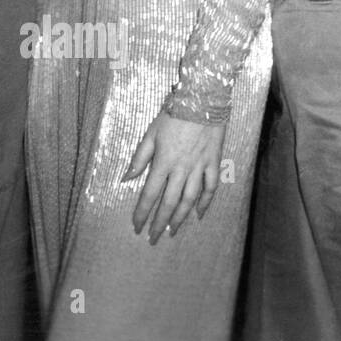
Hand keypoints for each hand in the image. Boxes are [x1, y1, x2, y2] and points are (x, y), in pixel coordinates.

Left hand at [124, 111, 226, 242]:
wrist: (201, 102)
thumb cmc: (172, 115)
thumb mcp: (150, 134)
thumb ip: (139, 158)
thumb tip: (126, 179)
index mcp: (163, 162)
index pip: (149, 194)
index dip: (142, 212)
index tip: (137, 226)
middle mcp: (182, 169)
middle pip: (169, 202)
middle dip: (159, 222)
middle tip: (153, 238)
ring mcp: (200, 168)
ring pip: (189, 200)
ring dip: (180, 218)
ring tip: (172, 231)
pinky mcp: (214, 164)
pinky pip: (210, 189)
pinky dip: (205, 203)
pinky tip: (199, 214)